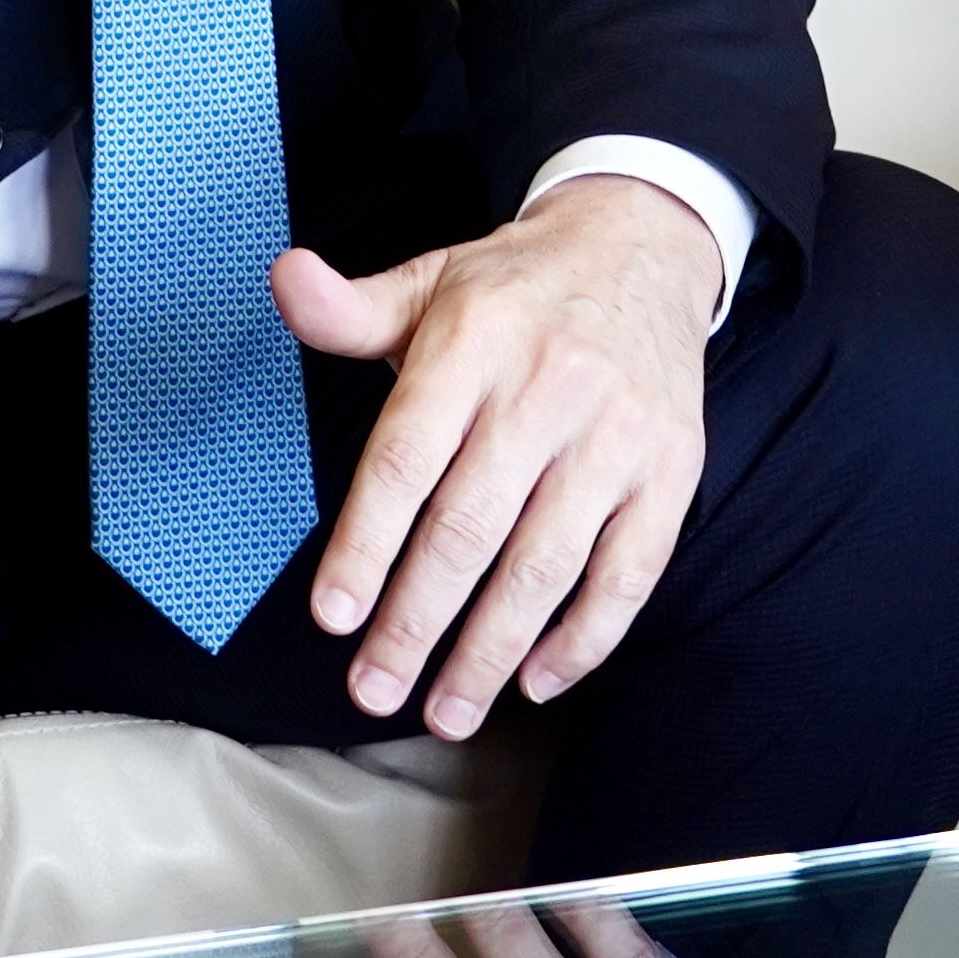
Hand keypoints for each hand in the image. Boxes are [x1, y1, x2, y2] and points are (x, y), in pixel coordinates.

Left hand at [278, 173, 723, 734]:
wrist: (643, 246)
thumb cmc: (515, 288)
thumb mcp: (429, 282)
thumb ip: (350, 310)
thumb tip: (286, 281)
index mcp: (473, 341)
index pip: (407, 460)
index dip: (365, 545)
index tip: (334, 618)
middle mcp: (549, 386)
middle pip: (470, 528)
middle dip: (416, 624)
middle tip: (375, 691)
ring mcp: (618, 433)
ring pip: (546, 563)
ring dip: (491, 651)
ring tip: (447, 711)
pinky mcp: (672, 469)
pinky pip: (629, 571)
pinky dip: (584, 637)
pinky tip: (535, 680)